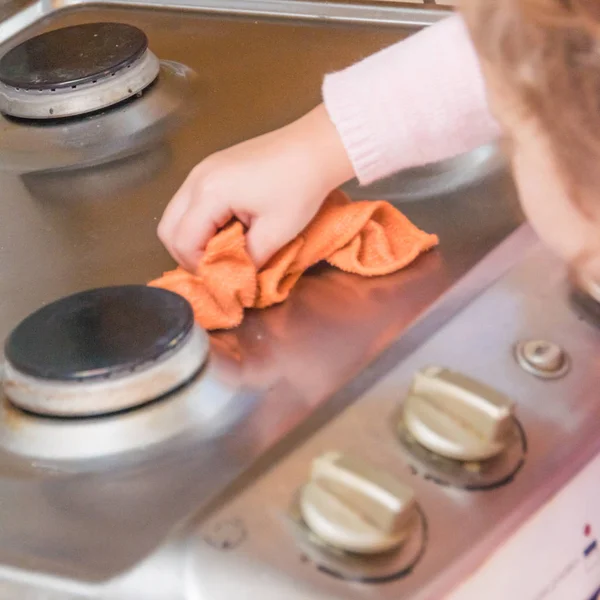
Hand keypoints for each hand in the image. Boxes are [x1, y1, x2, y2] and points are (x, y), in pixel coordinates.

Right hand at [158, 104, 354, 270]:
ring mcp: (202, 169)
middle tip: (216, 265)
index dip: (198, 266)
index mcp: (210, 194)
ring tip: (225, 247)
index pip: (182, 242)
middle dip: (187, 253)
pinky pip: (191, 201)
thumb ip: (248, 260)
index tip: (221, 275)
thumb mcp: (276, 232)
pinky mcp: (212, 167)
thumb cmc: (299, 186)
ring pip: (176, 214)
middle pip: (167, 228)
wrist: (315, 147)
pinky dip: (201, 220)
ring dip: (194, 237)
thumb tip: (234, 276)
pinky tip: (228, 226)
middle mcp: (196, 179)